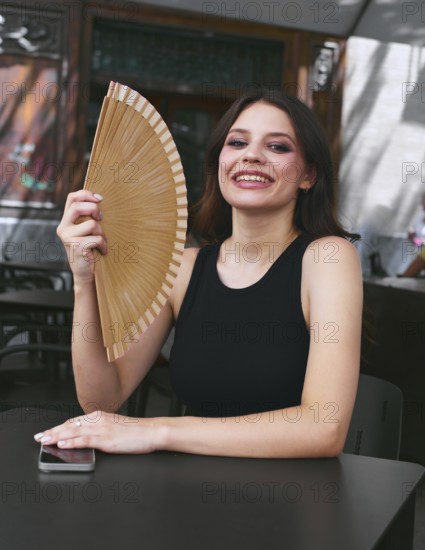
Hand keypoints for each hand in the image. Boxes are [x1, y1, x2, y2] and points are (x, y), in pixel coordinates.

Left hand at [33, 411, 160, 453]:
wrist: (151, 431)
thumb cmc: (136, 431)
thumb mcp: (114, 426)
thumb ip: (100, 429)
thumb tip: (86, 437)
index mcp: (100, 416)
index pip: (74, 421)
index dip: (59, 426)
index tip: (48, 431)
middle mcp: (98, 420)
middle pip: (70, 425)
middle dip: (53, 431)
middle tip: (39, 436)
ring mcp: (101, 429)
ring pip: (74, 432)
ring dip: (57, 437)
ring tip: (45, 441)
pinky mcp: (106, 439)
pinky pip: (84, 440)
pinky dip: (71, 442)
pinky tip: (62, 445)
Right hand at [56, 190, 106, 283]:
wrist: (86, 273)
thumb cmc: (91, 250)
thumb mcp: (88, 231)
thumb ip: (88, 217)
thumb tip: (100, 200)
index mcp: (66, 221)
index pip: (71, 198)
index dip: (85, 194)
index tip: (99, 198)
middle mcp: (63, 227)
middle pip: (77, 206)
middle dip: (94, 209)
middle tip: (101, 218)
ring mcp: (68, 237)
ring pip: (91, 224)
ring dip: (102, 233)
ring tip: (101, 242)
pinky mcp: (76, 246)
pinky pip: (96, 238)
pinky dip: (103, 245)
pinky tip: (102, 251)